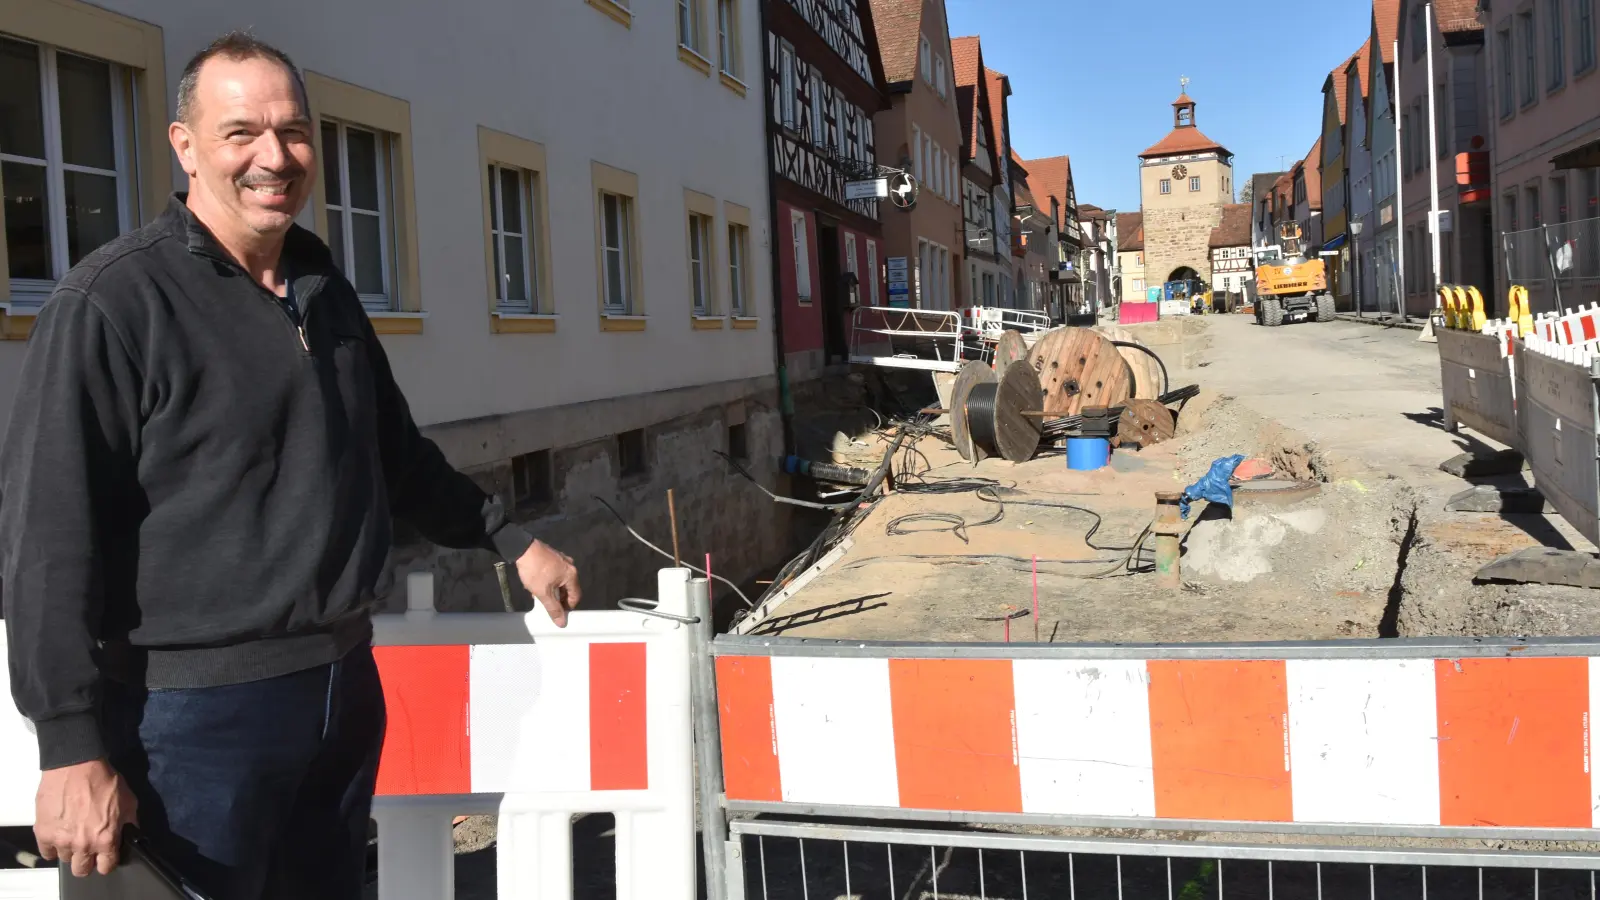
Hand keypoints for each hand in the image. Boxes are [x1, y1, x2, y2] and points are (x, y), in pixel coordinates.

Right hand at [35, 759, 137, 876]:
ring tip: (73, 833)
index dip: (107, 862)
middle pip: (82, 869)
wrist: (76, 766)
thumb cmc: (104, 781)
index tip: (105, 856)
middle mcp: (83, 845)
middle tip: (88, 848)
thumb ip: (129, 824)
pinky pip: (46, 852)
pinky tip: (59, 834)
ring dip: (70, 849)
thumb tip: (130, 836)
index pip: (106, 867)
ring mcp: (61, 840)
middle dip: (87, 861)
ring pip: (65, 858)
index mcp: (106, 839)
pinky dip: (52, 846)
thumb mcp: (129, 802)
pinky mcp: (43, 833)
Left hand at [515, 540, 580, 626]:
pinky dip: (550, 581)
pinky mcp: (553, 556)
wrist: (522, 548)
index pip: (575, 596)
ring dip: (553, 590)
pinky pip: (556, 573)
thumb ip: (553, 608)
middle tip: (548, 605)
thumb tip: (561, 623)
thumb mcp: (543, 592)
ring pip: (561, 581)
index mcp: (571, 574)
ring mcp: (562, 559)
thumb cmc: (535, 571)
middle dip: (559, 598)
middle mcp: (570, 566)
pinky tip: (539, 584)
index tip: (557, 613)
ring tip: (541, 595)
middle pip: (569, 588)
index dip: (567, 607)